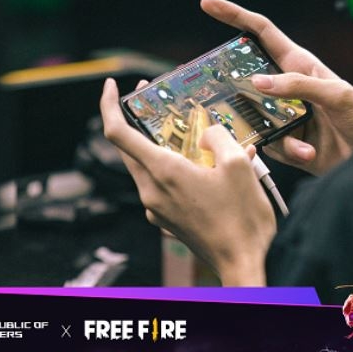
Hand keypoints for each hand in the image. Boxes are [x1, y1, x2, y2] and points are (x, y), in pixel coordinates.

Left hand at [99, 78, 275, 285]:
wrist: (241, 264)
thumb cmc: (242, 220)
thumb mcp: (239, 166)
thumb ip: (219, 138)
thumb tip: (208, 132)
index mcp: (164, 173)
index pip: (118, 132)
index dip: (110, 105)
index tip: (113, 87)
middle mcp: (152, 191)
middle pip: (131, 148)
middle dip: (140, 121)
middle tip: (157, 102)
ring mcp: (157, 208)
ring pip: (149, 166)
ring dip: (163, 146)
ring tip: (194, 135)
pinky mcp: (167, 219)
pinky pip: (163, 184)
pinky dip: (177, 168)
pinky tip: (207, 166)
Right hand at [201, 0, 352, 174]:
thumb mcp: (338, 96)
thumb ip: (300, 85)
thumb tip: (259, 82)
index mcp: (300, 65)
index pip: (262, 32)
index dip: (235, 16)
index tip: (209, 5)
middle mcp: (288, 87)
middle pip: (246, 78)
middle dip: (235, 89)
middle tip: (227, 97)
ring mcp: (284, 115)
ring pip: (253, 115)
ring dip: (273, 131)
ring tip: (303, 142)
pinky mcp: (285, 142)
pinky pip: (269, 144)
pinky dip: (288, 150)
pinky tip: (310, 153)